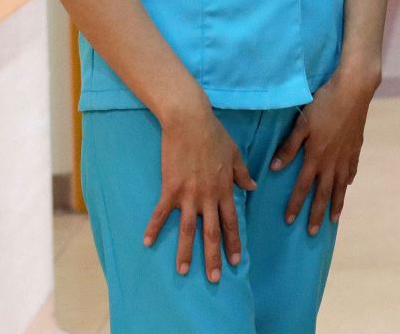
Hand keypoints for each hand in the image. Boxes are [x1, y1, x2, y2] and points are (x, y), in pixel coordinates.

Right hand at [144, 95, 256, 280]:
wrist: (191, 121)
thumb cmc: (214, 134)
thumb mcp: (235, 153)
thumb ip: (243, 174)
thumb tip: (253, 187)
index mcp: (225, 188)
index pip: (232, 221)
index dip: (233, 242)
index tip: (235, 261)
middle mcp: (209, 196)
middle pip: (212, 232)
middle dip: (213, 257)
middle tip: (214, 278)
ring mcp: (189, 194)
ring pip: (188, 229)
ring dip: (185, 252)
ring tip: (184, 271)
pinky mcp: (170, 188)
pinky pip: (161, 213)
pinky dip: (153, 228)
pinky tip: (146, 243)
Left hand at [270, 65, 379, 235]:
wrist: (354, 91)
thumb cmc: (324, 104)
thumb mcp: (302, 123)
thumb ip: (289, 147)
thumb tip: (275, 168)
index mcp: (315, 156)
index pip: (302, 186)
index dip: (296, 204)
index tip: (290, 221)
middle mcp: (331, 161)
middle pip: (323, 193)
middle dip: (317, 213)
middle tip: (313, 232)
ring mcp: (346, 155)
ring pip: (340, 186)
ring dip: (336, 204)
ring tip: (334, 219)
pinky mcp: (356, 147)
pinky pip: (351, 169)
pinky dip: (348, 181)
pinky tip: (347, 185)